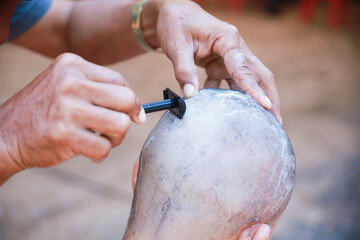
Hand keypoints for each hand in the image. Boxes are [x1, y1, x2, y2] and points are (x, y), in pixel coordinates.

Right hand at [0, 53, 144, 178]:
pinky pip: (104, 148)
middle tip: (114, 129)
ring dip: (115, 138)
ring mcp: (66, 107)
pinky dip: (100, 154)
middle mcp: (70, 81)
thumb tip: (138, 112)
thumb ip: (99, 91)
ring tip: (100, 140)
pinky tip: (87, 151)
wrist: (4, 134)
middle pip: (127, 100)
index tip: (130, 115)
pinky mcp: (63, 134)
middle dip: (126, 119)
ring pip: (121, 125)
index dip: (130, 102)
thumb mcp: (65, 85)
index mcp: (72, 65)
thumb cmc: (44, 112)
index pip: (120, 82)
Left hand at [143, 0, 280, 121]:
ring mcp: (230, 57)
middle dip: (269, 97)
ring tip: (260, 123)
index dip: (253, 88)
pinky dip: (230, 97)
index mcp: (228, 38)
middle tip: (276, 122)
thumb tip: (190, 96)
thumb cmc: (176, 24)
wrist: (172, 14)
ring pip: (248, 80)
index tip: (265, 106)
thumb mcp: (177, 46)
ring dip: (254, 100)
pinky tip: (227, 112)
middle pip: (259, 74)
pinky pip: (230, 83)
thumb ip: (183, 70)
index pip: (243, 67)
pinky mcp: (222, 64)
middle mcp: (234, 47)